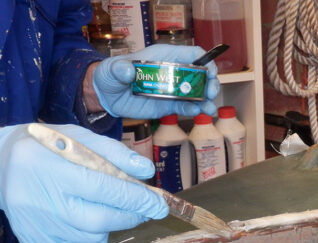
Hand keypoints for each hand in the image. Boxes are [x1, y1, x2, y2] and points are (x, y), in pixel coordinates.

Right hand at [0, 124, 168, 242]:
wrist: (0, 165)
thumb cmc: (47, 149)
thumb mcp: (80, 138)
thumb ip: (115, 153)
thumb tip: (146, 171)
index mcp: (55, 170)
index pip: (105, 190)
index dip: (138, 200)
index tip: (160, 205)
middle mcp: (43, 202)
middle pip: (100, 220)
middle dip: (131, 216)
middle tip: (144, 209)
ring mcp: (37, 226)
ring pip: (91, 239)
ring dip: (113, 226)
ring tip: (110, 209)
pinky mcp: (35, 242)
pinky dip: (94, 242)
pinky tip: (91, 224)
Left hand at [92, 44, 219, 118]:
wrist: (107, 96)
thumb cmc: (112, 74)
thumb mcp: (113, 68)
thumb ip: (120, 68)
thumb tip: (128, 71)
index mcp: (165, 57)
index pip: (192, 54)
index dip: (205, 61)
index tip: (210, 72)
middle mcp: (174, 72)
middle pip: (201, 74)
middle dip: (210, 82)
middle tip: (210, 93)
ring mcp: (173, 89)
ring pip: (198, 92)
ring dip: (207, 100)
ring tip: (209, 108)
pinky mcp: (170, 105)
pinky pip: (187, 107)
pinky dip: (194, 110)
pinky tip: (196, 113)